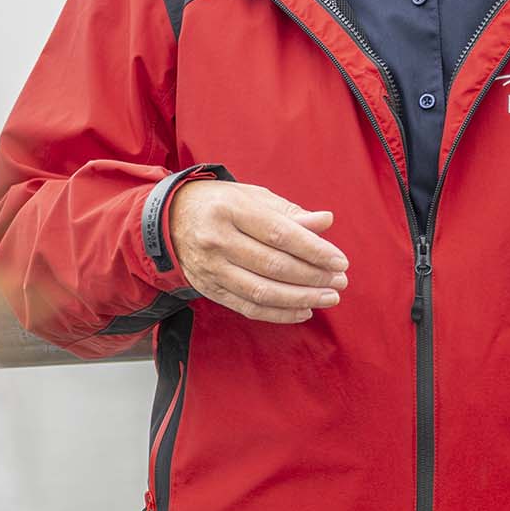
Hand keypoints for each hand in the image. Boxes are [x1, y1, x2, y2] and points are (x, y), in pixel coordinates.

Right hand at [167, 180, 347, 323]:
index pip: (279, 234)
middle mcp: (217, 240)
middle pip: (273, 266)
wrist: (169, 219)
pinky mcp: (209, 288)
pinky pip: (248, 307)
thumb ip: (289, 212)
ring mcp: (211, 267)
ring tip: (328, 298)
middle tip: (339, 281)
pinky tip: (303, 310)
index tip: (339, 261)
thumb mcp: (252, 197)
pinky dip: (279, 313)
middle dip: (313, 277)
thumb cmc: (220, 203)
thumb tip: (325, 222)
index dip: (313, 250)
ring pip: (262, 292)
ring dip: (301, 298)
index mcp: (231, 209)